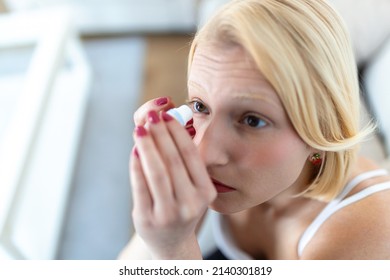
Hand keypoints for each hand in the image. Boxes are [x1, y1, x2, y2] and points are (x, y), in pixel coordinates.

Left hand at [130, 99, 215, 258]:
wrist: (172, 242)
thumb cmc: (183, 206)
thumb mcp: (193, 188)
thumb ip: (184, 162)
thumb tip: (167, 126)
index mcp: (205, 192)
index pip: (190, 156)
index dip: (177, 133)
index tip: (166, 115)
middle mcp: (190, 204)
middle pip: (173, 161)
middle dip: (160, 134)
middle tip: (151, 116)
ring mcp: (168, 213)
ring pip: (156, 172)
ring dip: (146, 146)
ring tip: (139, 129)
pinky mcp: (147, 218)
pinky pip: (140, 186)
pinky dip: (136, 165)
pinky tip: (134, 151)